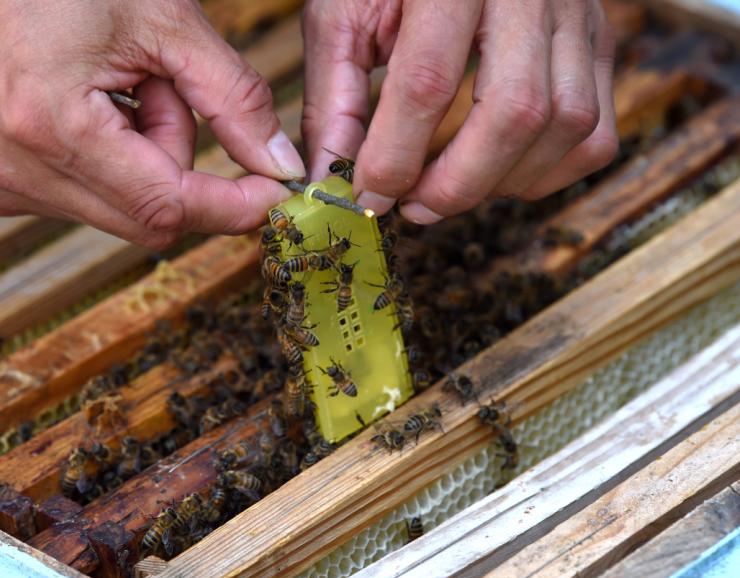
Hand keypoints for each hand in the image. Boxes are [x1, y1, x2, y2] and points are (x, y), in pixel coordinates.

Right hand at [0, 1, 304, 248]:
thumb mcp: (166, 24)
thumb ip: (234, 100)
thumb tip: (279, 166)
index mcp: (48, 126)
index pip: (164, 207)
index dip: (230, 207)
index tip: (273, 195)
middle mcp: (14, 170)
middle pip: (147, 217)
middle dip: (181, 164)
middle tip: (168, 91)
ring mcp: (0, 182)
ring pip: (124, 209)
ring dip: (148, 158)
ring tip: (124, 87)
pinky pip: (90, 198)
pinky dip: (116, 160)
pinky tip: (96, 107)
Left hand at [302, 0, 617, 222]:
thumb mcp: (344, 15)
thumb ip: (334, 98)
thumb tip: (330, 181)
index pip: (429, 80)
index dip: (396, 155)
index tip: (369, 195)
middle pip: (515, 111)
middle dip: (458, 183)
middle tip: (414, 208)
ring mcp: (576, 13)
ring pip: (566, 125)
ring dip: (503, 182)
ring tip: (449, 189)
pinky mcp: (598, 38)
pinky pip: (597, 130)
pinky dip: (549, 173)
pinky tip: (498, 174)